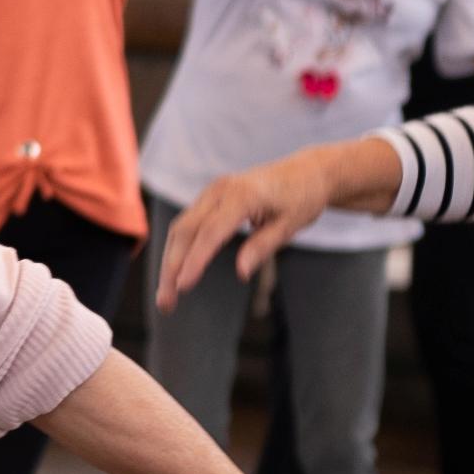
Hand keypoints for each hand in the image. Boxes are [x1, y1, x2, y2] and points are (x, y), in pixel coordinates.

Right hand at [157, 158, 331, 306]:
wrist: (307, 171)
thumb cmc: (301, 199)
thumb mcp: (289, 226)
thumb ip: (261, 248)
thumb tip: (241, 273)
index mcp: (242, 196)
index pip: (210, 232)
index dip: (194, 261)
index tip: (182, 287)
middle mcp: (220, 190)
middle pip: (185, 230)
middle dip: (171, 267)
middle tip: (166, 302)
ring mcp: (212, 192)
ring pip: (181, 228)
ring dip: (171, 261)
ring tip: (167, 295)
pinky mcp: (210, 198)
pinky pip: (188, 223)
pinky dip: (179, 249)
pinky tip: (177, 271)